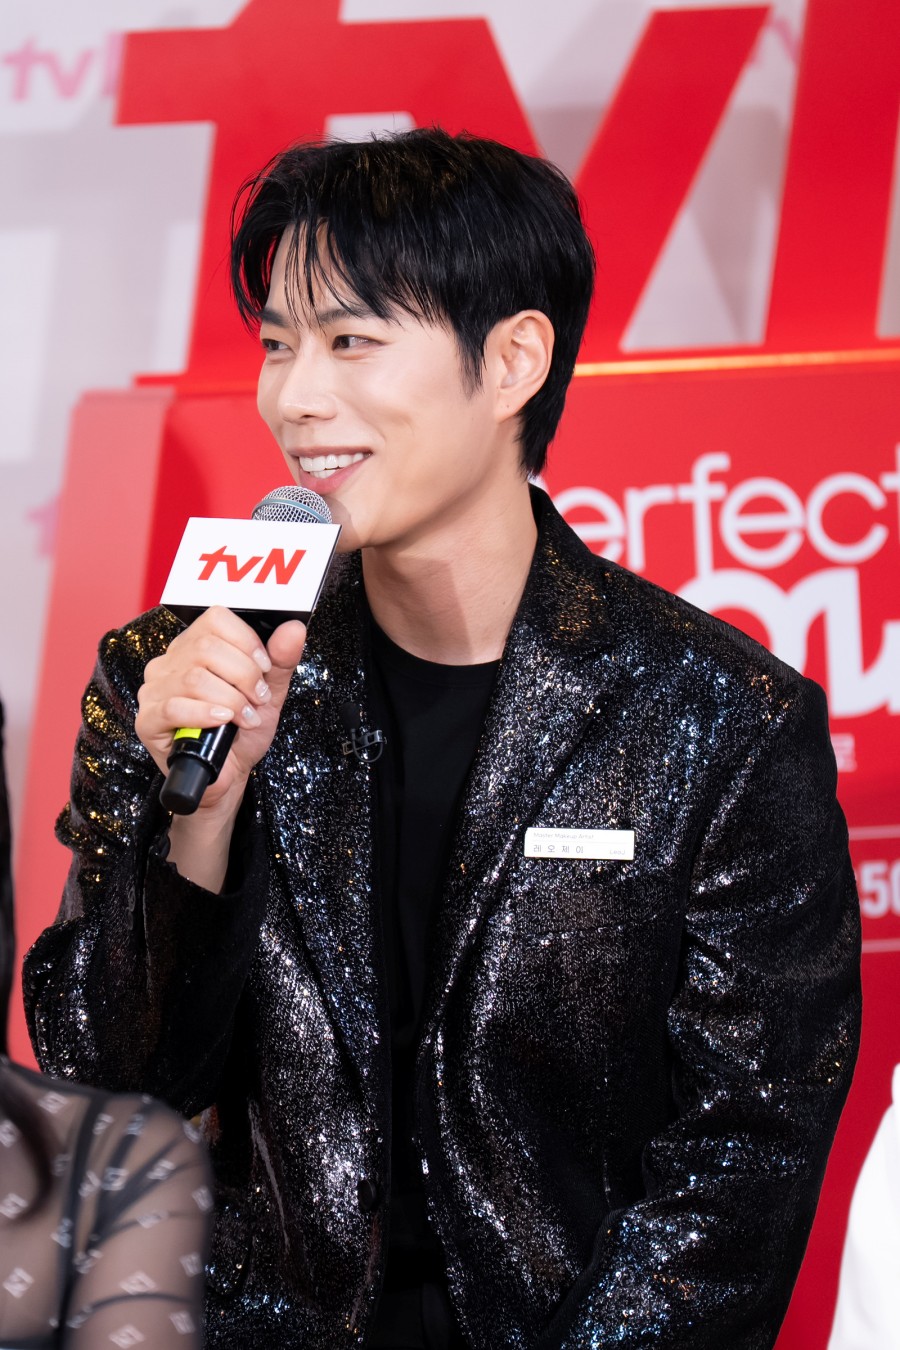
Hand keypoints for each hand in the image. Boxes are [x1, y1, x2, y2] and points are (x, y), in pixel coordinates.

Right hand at [136, 606, 306, 817]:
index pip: (215, 618)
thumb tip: (294, 628)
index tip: (264, 667)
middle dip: (244, 675)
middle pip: (206, 647)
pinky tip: (222, 722)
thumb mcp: (268, 693)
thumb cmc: (242, 732)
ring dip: (231, 700)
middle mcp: (170, 663)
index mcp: (195, 648)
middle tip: (257, 699)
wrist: (229, 774)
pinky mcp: (148, 721)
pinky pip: (174, 707)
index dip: (246, 641)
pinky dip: (205, 714)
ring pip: (194, 678)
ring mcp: (154, 691)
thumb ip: (281, 660)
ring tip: (245, 718)